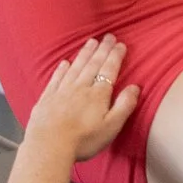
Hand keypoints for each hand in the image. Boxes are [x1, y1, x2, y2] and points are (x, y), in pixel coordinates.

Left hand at [30, 36, 140, 162]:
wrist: (49, 146)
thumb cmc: (83, 140)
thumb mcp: (112, 126)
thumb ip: (125, 105)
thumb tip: (135, 87)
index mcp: (98, 94)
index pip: (109, 70)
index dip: (115, 56)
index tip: (120, 44)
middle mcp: (80, 87)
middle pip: (93, 64)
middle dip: (102, 49)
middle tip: (107, 36)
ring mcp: (62, 91)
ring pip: (75, 67)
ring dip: (84, 54)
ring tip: (90, 42)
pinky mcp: (47, 98)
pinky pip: (56, 78)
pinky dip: (61, 69)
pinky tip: (64, 63)